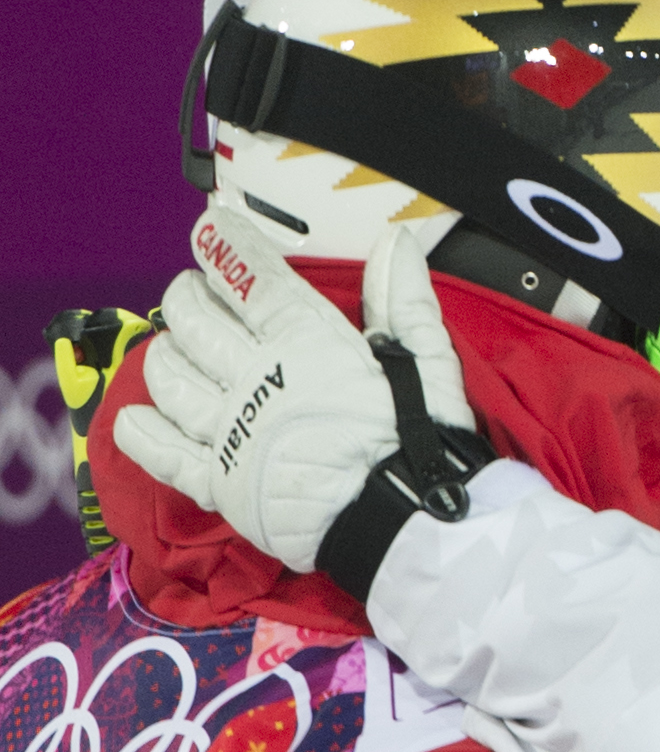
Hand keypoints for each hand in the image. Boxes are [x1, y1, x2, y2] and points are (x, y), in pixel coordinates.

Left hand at [115, 205, 470, 571]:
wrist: (403, 521)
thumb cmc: (420, 444)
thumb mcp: (429, 362)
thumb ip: (405, 301)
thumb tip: (397, 245)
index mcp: (306, 344)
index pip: (251, 278)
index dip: (225, 246)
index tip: (211, 230)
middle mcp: (258, 379)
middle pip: (195, 319)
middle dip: (188, 294)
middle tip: (195, 291)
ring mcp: (232, 430)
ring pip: (170, 376)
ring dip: (165, 352)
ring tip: (175, 345)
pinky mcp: (221, 482)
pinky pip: (162, 452)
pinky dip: (142, 432)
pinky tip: (137, 417)